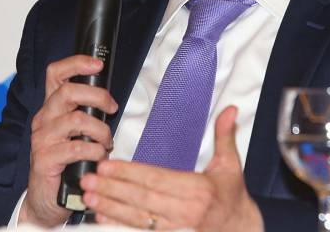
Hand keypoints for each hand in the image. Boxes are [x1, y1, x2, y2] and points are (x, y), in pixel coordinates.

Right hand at [19, 55, 118, 226]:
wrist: (47, 199)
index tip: (98, 64)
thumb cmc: (68, 163)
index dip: (76, 63)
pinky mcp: (44, 159)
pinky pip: (76, 148)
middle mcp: (44, 119)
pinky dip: (94, 151)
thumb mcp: (77, 132)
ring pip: (76, 120)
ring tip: (107, 142)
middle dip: (98, 96)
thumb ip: (88, 113)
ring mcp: (42, 139)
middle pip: (68, 92)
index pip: (56, 74)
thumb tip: (109, 99)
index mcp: (52, 108)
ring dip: (100, 130)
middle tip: (112, 108)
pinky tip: (99, 157)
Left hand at [80, 106, 263, 231]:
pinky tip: (103, 219)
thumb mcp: (231, 165)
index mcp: (199, 190)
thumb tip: (229, 109)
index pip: (156, 179)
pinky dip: (120, 227)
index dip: (129, 173)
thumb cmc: (232, 198)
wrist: (241, 230)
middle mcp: (187, 212)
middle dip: (112, 189)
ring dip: (111, 208)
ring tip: (90, 198)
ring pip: (137, 219)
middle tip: (89, 180)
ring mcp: (178, 230)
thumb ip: (225, 136)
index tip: (107, 166)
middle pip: (142, 199)